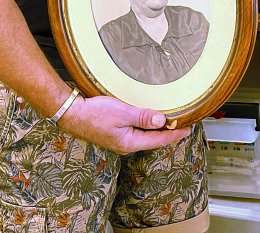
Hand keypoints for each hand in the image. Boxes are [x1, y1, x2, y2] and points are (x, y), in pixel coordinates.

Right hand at [58, 95, 189, 153]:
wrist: (72, 114)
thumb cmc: (94, 114)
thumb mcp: (122, 113)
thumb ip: (143, 117)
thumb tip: (162, 121)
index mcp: (129, 142)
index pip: (158, 140)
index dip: (174, 135)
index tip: (188, 129)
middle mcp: (126, 145)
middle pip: (153, 140)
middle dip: (168, 134)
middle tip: (183, 125)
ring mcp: (120, 141)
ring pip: (145, 137)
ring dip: (157, 130)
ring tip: (170, 123)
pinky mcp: (114, 135)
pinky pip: (136, 133)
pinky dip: (146, 127)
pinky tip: (149, 121)